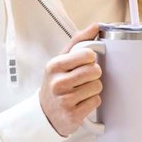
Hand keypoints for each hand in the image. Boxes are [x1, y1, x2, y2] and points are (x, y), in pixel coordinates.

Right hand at [39, 22, 102, 136]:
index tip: (86, 62)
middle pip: (95, 71)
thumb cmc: (56, 82)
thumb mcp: (61, 60)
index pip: (87, 55)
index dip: (91, 58)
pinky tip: (82, 101)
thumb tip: (96, 26)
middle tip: (85, 78)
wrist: (45, 113)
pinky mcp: (73, 115)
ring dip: (93, 88)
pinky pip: (96, 101)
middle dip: (94, 74)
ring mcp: (65, 100)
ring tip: (82, 90)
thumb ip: (79, 41)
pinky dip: (92, 101)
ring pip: (97, 86)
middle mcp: (58, 83)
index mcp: (55, 65)